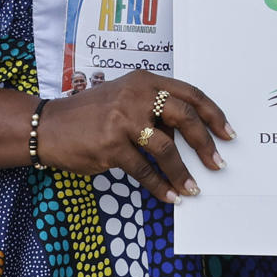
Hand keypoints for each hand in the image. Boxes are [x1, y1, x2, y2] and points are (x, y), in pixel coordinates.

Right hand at [36, 69, 233, 204]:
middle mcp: (136, 95)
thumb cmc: (90, 114)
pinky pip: (144, 170)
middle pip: (184, 117)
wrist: (48, 125)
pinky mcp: (110, 145)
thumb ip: (155, 111)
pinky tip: (169, 195)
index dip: (213, 114)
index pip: (190, 94)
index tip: (228, 133)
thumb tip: (189, 137)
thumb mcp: (124, 99)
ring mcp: (122, 120)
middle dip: (205, 143)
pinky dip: (160, 185)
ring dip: (182, 172)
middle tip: (218, 163)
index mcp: (144, 81)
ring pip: (165, 149)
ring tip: (193, 188)